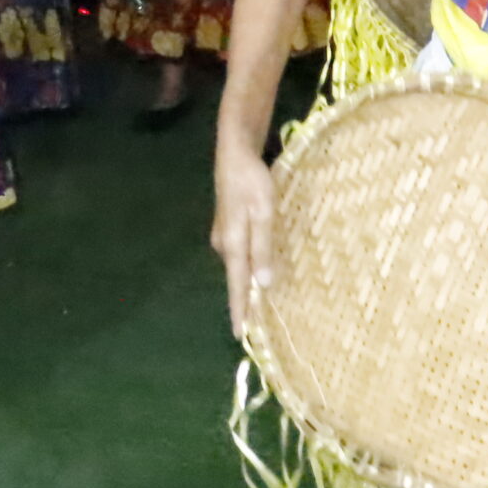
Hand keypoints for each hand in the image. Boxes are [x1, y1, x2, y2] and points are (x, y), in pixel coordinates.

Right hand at [210, 141, 276, 338]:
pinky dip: (248, 263)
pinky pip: (239, 252)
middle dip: (246, 299)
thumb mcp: (264, 213)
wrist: (234, 151)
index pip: (237, 285)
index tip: (240, 335)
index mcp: (232, 243)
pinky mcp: (227, 224)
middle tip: (257, 322)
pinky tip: (259, 266)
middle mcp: (223, 244)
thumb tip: (265, 283)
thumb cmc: (253, 180)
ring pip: (239, 264)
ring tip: (260, 300)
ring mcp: (223, 234)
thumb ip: (264, 248)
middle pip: (237, 277)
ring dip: (249, 280)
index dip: (240, 310)